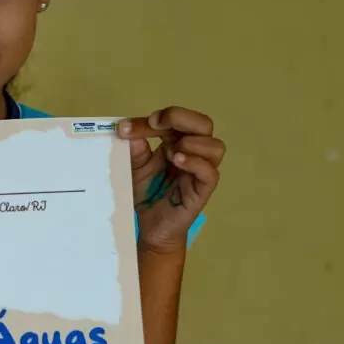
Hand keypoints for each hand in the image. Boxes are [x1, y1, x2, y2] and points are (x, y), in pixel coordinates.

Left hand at [117, 107, 224, 254]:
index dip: (156, 117)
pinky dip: (196, 163)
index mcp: (177, 142)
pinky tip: (177, 161)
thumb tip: (128, 129)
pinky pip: (210, 173)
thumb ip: (134, 149)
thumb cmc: (148, 193)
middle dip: (180, 117)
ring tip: (169, 152)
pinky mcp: (202, 191)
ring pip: (215, 146)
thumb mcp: (135, 167)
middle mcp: (193, 153)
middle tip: (155, 125)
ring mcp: (200, 172)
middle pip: (204, 124)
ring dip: (191, 142)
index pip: (176, 120)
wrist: (151, 227)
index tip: (127, 126)